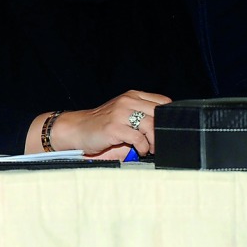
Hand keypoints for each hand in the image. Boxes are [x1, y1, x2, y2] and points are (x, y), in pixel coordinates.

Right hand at [36, 90, 171, 156]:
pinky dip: (142, 147)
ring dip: (153, 141)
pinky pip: (138, 138)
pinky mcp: (114, 127)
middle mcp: (127, 101)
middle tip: (158, 143)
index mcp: (132, 96)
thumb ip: (142, 114)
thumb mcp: (124, 113)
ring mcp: (120, 113)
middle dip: (162, 131)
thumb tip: (166, 126)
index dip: (169, 117)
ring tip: (148, 148)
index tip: (166, 129)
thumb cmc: (103, 124)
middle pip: (159, 114)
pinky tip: (139, 150)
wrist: (77, 129)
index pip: (163, 101)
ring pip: (150, 125)